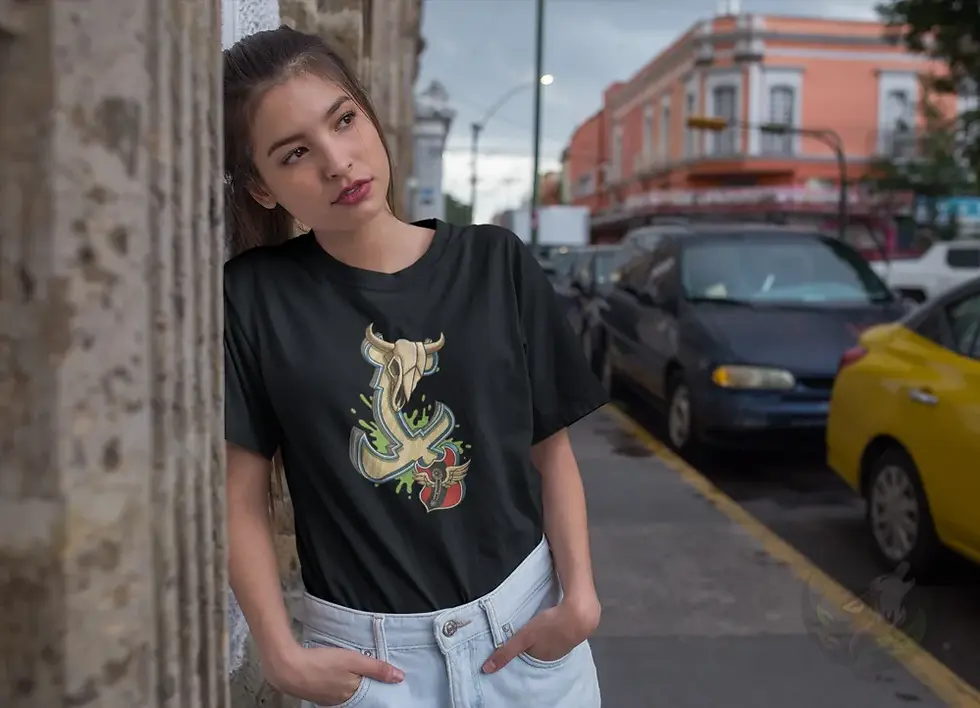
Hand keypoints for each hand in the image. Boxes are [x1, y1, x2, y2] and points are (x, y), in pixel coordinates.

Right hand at [265, 640, 404, 704]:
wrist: (287, 668)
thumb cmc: (321, 663)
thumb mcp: (353, 660)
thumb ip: (376, 668)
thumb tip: (400, 677)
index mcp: (353, 694)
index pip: (373, 692)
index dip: (378, 683)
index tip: (383, 675)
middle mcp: (341, 701)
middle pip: (359, 691)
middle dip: (364, 682)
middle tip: (365, 667)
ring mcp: (328, 699)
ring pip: (345, 690)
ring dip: (349, 680)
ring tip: (349, 667)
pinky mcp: (316, 693)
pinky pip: (333, 689)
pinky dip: (337, 681)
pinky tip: (334, 671)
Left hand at [482, 596, 600, 672]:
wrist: (580, 612)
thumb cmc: (551, 626)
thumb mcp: (524, 638)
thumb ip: (506, 651)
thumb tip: (487, 669)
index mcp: (543, 658)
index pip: (527, 654)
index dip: (521, 645)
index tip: (516, 637)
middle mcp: (555, 653)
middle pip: (538, 647)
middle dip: (533, 639)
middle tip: (527, 627)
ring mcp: (566, 641)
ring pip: (549, 637)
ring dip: (544, 630)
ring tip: (539, 620)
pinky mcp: (573, 628)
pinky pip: (560, 628)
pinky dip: (555, 624)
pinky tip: (553, 616)